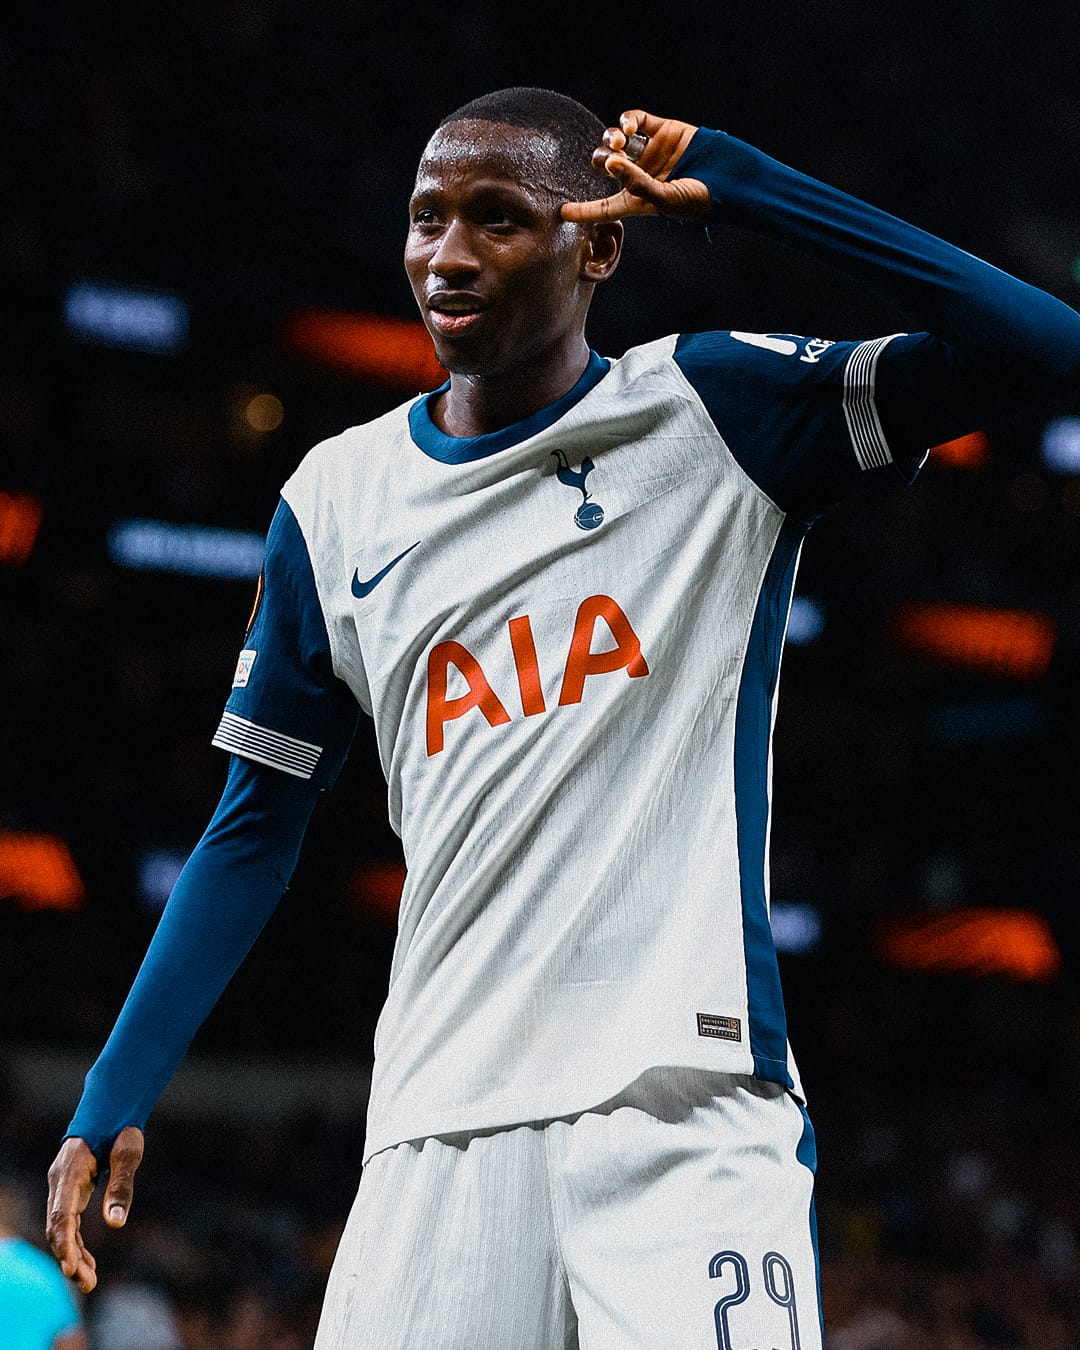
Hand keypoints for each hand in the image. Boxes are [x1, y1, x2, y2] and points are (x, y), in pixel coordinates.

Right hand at [46, 1126, 144, 1292]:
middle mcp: (60, 1183)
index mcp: (69, 1173)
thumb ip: (121, 1186)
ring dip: (73, 1255)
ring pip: (62, 1229)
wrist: (112, 1108)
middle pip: (58, 1228)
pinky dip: (77, 1243)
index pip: (61, 1215)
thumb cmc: (121, 1127)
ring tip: (89, 1282)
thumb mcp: (127, 1153)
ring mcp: (63, 1188)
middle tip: (88, 1284)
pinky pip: (69, 1222)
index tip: (70, 1269)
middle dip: (69, 1257)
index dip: (64, 1244)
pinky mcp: (71, 1192)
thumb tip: (115, 1224)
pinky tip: (88, 1262)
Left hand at [561, 109, 710, 222]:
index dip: (582, 210)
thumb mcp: (666, 199)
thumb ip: (637, 183)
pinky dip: (626, 121)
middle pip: (603, 165)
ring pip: (614, 141)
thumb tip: (611, 161)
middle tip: (609, 161)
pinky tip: (627, 128)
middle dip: (599, 161)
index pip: (603, 207)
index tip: (562, 212)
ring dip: (610, 140)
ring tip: (620, 143)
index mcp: (637, 200)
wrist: (730, 177)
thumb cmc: (699, 198)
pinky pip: (634, 121)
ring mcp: (648, 151)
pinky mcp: (660, 129)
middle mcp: (639, 175)